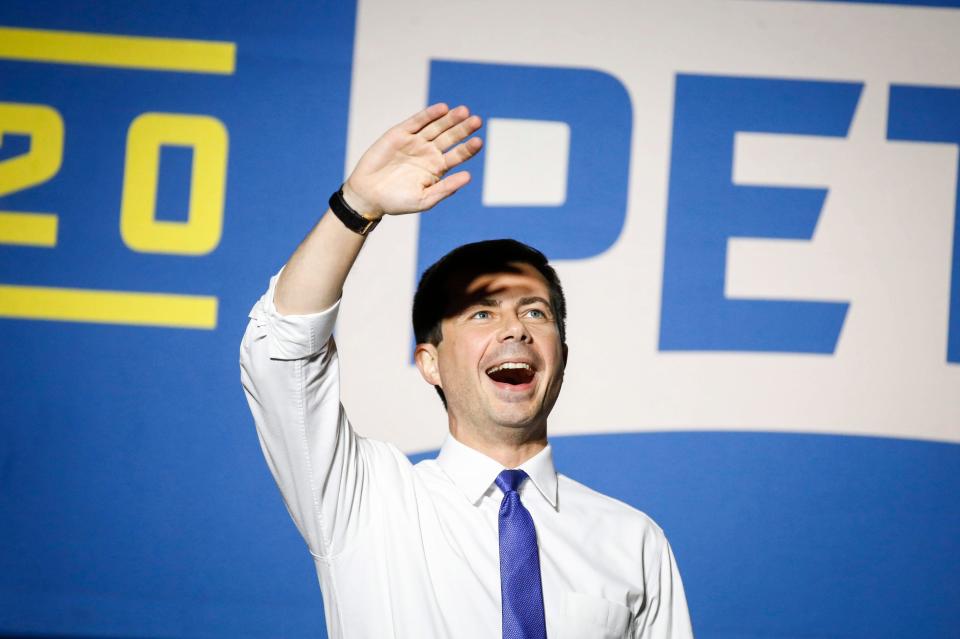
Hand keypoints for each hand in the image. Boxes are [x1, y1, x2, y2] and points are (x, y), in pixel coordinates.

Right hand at [342, 103, 482, 219]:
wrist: (368, 195)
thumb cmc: (396, 202)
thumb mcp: (424, 199)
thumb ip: (446, 188)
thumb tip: (469, 176)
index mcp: (437, 168)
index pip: (458, 155)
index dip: (468, 148)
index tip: (479, 142)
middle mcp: (429, 152)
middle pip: (451, 137)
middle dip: (463, 128)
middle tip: (477, 121)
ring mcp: (415, 141)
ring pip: (437, 126)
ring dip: (450, 119)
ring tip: (464, 111)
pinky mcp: (400, 133)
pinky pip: (417, 121)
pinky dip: (429, 115)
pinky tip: (443, 108)